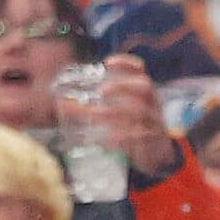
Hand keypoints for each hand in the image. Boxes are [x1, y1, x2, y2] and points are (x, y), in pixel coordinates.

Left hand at [97, 53, 178, 179]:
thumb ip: (92, 108)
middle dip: (123, 85)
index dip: (126, 63)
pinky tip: (107, 140)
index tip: (106, 63)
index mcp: (144, 91)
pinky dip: (122, 137)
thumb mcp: (119, 115)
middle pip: (145, 86)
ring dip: (116, 111)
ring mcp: (154, 121)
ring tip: (95, 114)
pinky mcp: (153, 140)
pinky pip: (140, 136)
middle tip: (101, 92)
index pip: (140, 69)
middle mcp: (152, 103)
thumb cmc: (134, 129)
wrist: (159, 157)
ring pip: (140, 111)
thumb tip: (61, 104)